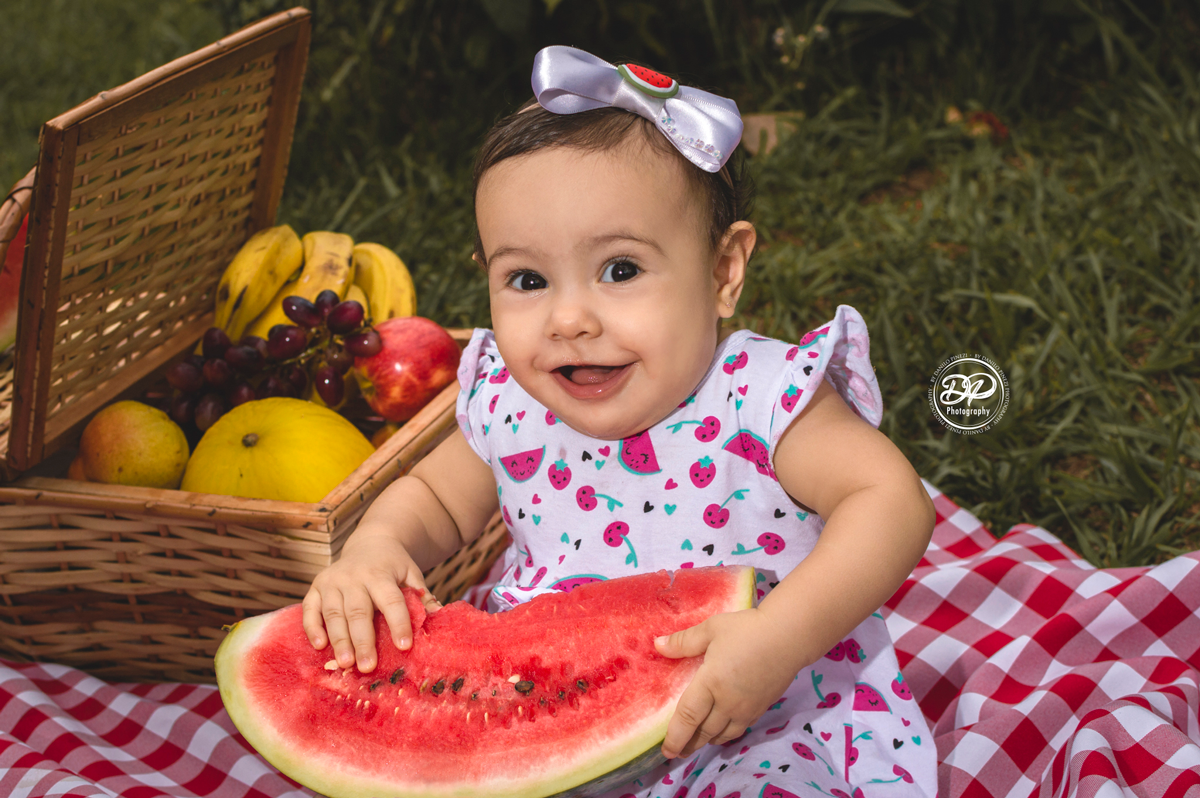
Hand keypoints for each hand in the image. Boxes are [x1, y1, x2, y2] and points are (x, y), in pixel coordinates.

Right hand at [302, 532, 441, 673]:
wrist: (370, 543)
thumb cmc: (394, 566)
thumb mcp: (411, 574)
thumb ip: (422, 595)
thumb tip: (439, 617)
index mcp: (380, 574)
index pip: (391, 600)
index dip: (399, 623)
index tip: (405, 646)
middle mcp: (353, 576)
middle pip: (358, 611)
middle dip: (363, 640)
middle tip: (368, 666)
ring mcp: (332, 581)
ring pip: (333, 613)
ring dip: (339, 640)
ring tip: (346, 664)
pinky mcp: (316, 587)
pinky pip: (310, 609)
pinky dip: (312, 627)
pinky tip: (319, 646)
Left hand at [654, 608, 798, 758]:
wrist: (788, 637)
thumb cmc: (747, 629)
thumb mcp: (712, 629)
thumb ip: (684, 641)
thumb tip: (657, 645)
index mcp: (711, 683)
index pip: (688, 717)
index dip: (675, 736)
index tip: (666, 750)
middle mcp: (728, 702)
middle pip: (704, 732)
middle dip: (688, 744)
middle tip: (676, 752)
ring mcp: (746, 708)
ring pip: (722, 734)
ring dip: (706, 742)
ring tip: (695, 743)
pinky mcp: (760, 708)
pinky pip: (738, 729)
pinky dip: (725, 734)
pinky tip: (721, 731)